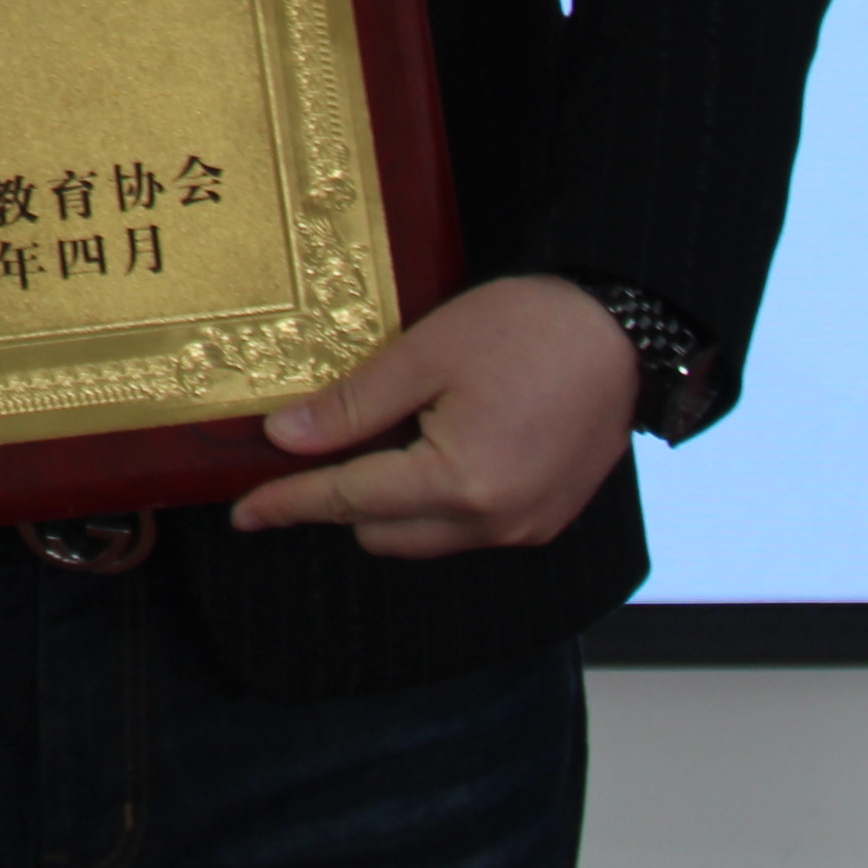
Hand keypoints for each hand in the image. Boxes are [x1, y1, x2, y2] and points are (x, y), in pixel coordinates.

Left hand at [226, 272, 639, 555]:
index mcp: (460, 483)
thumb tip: (287, 439)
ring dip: (391, 503)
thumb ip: (353, 405)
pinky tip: (435, 446)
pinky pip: (468, 530)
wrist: (624, 330)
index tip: (244, 514)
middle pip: (382, 532)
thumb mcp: (425, 353)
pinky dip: (437, 501)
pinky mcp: (547, 519)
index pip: (349, 500)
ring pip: (425, 537)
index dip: (290, 503)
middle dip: (342, 498)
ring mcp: (527, 528)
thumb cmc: (529, 329)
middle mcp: (495, 523)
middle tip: (320, 445)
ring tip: (388, 436)